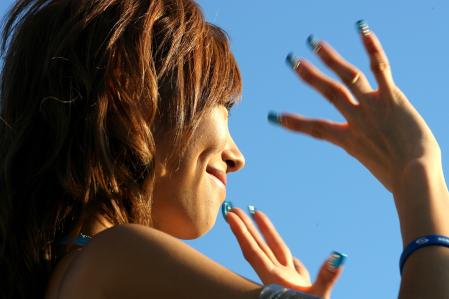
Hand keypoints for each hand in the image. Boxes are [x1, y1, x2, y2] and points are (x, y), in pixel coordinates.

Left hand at [227, 207, 343, 298]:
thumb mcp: (318, 298)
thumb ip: (326, 278)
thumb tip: (338, 256)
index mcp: (274, 280)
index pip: (254, 251)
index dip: (242, 233)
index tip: (232, 216)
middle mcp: (277, 277)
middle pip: (258, 247)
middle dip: (246, 227)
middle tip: (234, 208)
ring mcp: (287, 281)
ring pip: (274, 251)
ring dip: (265, 233)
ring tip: (257, 214)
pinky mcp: (298, 288)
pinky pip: (294, 269)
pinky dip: (291, 258)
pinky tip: (294, 258)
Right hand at [277, 23, 439, 191]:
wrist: (415, 178)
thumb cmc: (404, 180)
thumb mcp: (382, 167)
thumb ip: (378, 157)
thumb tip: (376, 159)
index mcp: (349, 139)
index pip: (315, 128)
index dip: (294, 123)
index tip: (274, 116)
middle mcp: (357, 119)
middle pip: (329, 93)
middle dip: (309, 76)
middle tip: (293, 61)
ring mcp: (372, 107)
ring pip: (347, 77)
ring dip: (330, 59)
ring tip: (315, 44)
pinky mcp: (392, 98)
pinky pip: (380, 69)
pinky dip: (371, 49)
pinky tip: (361, 31)